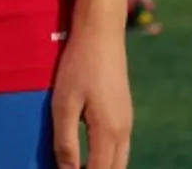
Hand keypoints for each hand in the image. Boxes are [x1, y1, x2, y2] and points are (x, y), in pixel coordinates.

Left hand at [49, 22, 132, 166]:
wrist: (102, 34)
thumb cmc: (79, 66)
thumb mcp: (64, 104)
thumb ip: (66, 141)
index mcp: (109, 132)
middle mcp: (124, 131)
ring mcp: (127, 122)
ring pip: (120, 161)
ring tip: (78, 167)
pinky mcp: (124, 114)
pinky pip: (120, 148)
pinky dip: (107, 159)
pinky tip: (88, 156)